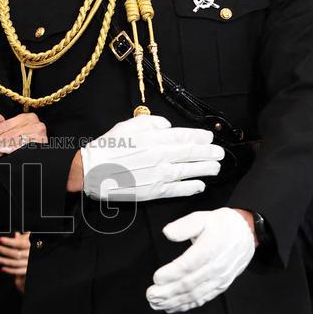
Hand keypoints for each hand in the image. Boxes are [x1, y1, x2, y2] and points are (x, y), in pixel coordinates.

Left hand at [0, 110, 46, 159]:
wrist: (45, 159)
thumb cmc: (28, 144)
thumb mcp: (14, 133)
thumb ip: (2, 125)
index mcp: (27, 118)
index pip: (4, 126)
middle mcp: (35, 123)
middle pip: (7, 134)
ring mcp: (39, 133)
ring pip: (13, 140)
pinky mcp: (42, 143)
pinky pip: (23, 146)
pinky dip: (13, 149)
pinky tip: (4, 152)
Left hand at [0, 231, 30, 289]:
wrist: (36, 260)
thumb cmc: (31, 249)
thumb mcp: (30, 242)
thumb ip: (23, 239)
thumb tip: (16, 234)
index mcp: (31, 246)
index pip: (20, 244)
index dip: (9, 242)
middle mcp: (30, 255)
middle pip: (16, 253)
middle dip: (3, 250)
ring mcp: (29, 263)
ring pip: (15, 263)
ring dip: (3, 261)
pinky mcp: (27, 271)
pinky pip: (18, 271)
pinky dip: (10, 270)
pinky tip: (2, 268)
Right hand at [81, 115, 223, 201]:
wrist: (92, 171)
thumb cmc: (108, 147)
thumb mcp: (128, 125)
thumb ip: (151, 123)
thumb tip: (167, 126)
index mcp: (154, 138)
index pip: (184, 136)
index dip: (200, 137)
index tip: (209, 138)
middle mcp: (160, 156)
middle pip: (191, 153)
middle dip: (209, 153)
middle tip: (220, 153)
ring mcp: (159, 175)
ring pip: (189, 171)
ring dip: (206, 169)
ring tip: (216, 168)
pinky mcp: (154, 191)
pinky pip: (178, 189)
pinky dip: (191, 187)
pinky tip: (200, 185)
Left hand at [146, 207, 255, 313]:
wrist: (247, 234)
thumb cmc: (221, 225)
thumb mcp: (203, 218)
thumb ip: (185, 226)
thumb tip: (167, 233)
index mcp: (211, 248)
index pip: (189, 264)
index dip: (172, 273)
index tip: (156, 278)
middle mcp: (216, 267)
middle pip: (190, 283)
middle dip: (168, 292)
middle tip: (150, 295)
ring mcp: (219, 279)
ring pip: (195, 294)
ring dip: (174, 301)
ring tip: (156, 304)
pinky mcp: (221, 286)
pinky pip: (203, 298)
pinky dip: (187, 305)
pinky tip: (172, 307)